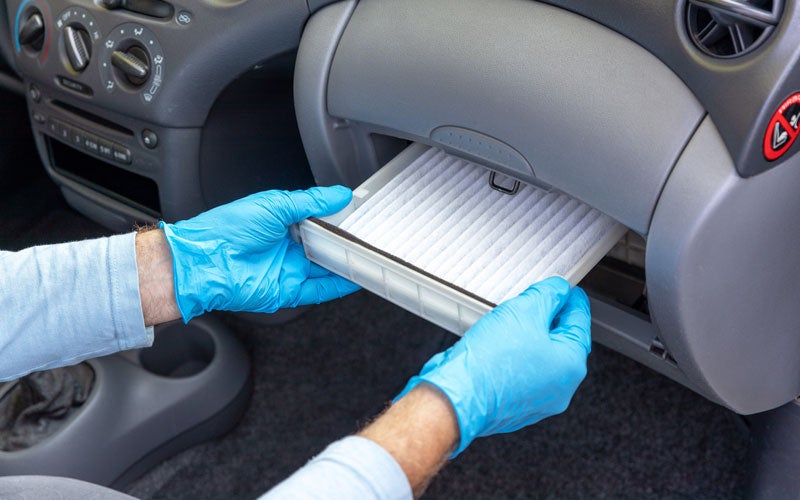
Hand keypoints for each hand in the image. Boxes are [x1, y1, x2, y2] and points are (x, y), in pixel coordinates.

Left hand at [160, 186, 359, 321]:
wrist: (206, 260)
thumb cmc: (229, 228)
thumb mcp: (275, 204)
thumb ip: (312, 201)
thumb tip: (339, 195)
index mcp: (283, 222)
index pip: (319, 220)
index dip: (338, 218)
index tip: (359, 214)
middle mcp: (288, 247)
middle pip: (326, 246)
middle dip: (347, 242)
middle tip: (369, 235)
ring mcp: (288, 270)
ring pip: (327, 269)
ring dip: (346, 264)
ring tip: (369, 257)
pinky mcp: (287, 291)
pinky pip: (319, 291)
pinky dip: (338, 286)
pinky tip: (354, 278)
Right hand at [396, 276, 590, 455]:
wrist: (456, 396)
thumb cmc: (490, 362)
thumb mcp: (524, 311)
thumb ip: (548, 295)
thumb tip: (558, 290)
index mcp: (570, 366)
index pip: (579, 323)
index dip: (572, 300)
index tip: (567, 290)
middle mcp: (558, 388)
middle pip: (559, 342)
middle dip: (547, 318)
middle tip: (534, 299)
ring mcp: (535, 400)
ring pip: (537, 358)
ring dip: (527, 337)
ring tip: (508, 321)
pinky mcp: (512, 404)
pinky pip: (519, 372)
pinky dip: (513, 356)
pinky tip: (497, 345)